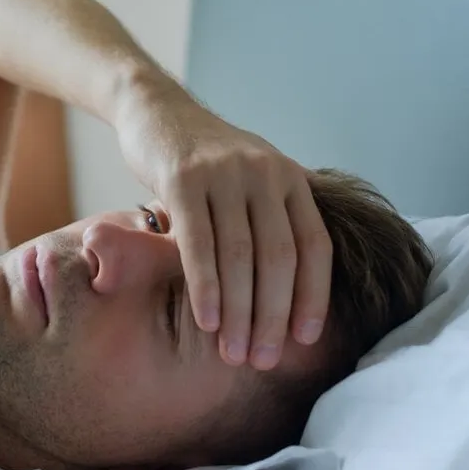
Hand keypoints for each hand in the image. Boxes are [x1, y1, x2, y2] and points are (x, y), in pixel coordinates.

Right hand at [115, 75, 331, 369]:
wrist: (154, 109)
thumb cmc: (202, 160)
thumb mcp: (250, 181)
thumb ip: (272, 220)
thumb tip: (291, 290)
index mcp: (290, 178)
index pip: (315, 246)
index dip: (314, 297)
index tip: (303, 340)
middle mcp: (265, 172)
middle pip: (279, 258)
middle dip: (273, 316)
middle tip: (262, 360)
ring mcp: (225, 173)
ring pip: (240, 255)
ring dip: (239, 311)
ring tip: (233, 352)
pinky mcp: (183, 177)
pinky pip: (199, 242)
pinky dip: (205, 286)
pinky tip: (207, 319)